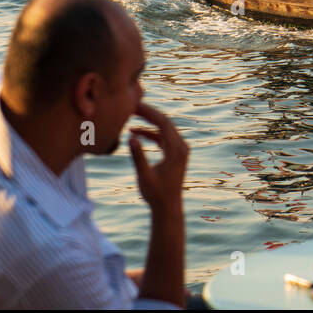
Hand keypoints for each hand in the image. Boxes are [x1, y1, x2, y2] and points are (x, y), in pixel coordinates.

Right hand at [128, 100, 188, 218]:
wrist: (168, 207)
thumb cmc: (155, 194)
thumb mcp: (144, 176)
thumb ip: (138, 156)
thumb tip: (131, 137)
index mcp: (176, 150)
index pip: (163, 123)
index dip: (149, 112)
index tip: (134, 105)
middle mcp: (181, 147)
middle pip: (165, 122)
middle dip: (148, 113)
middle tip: (131, 106)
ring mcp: (180, 150)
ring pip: (164, 129)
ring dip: (149, 123)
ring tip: (131, 116)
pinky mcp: (175, 154)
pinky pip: (163, 137)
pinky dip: (151, 134)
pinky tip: (135, 133)